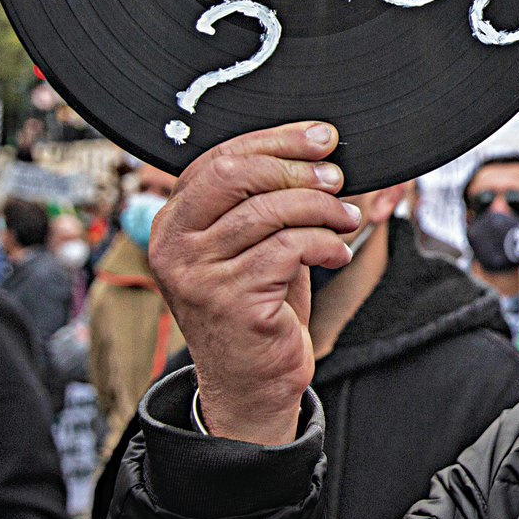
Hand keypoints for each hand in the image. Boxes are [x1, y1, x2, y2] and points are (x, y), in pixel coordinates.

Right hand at [147, 123, 358, 444]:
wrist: (252, 381)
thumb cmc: (258, 305)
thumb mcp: (249, 245)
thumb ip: (259, 201)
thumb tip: (313, 150)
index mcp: (172, 222)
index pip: (218, 159)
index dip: (276, 140)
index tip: (322, 137)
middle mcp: (173, 246)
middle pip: (236, 175)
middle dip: (296, 166)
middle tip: (336, 176)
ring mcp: (198, 274)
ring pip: (269, 211)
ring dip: (321, 208)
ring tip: (346, 220)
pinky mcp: (231, 300)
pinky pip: (290, 248)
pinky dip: (326, 244)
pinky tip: (337, 254)